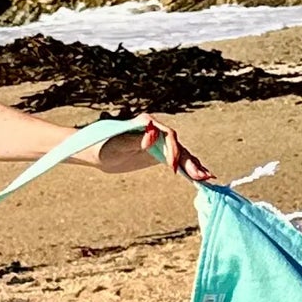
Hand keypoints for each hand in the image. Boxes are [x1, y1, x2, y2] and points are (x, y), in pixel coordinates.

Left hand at [95, 114, 213, 182]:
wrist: (95, 152)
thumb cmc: (102, 145)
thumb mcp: (117, 144)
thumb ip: (135, 139)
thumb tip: (151, 136)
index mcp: (147, 124)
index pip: (167, 134)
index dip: (173, 149)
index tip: (171, 166)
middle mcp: (157, 131)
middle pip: (178, 145)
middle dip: (189, 161)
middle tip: (199, 175)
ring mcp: (160, 143)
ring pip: (181, 154)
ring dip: (193, 166)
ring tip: (206, 178)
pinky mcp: (160, 154)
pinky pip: (177, 161)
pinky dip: (188, 169)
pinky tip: (201, 178)